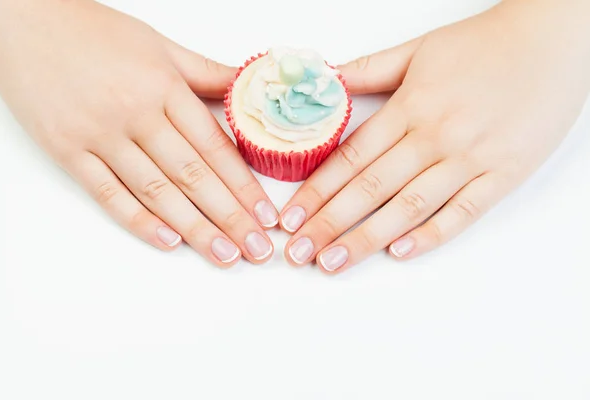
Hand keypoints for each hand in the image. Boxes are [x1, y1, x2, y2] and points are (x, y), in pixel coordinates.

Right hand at [0, 0, 276, 266]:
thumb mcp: (159, 44)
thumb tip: (247, 86)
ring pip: (156, 191)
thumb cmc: (94, 31)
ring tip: (225, 255)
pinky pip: (107, 194)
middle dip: (230, 217)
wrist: (23, 19)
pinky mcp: (67, 150)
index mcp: (164, 87)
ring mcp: (99, 135)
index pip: (214, 147)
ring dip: (195, 229)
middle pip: (193, 176)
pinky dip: (138, 220)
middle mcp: (135, 113)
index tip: (266, 214)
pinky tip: (169, 242)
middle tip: (257, 249)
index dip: (244, 185)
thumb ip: (205, 72)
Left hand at [281, 0, 589, 272]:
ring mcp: (470, 158)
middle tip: (298, 252)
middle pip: (371, 188)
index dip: (317, 190)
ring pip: (409, 207)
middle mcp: (435, 136)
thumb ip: (370, 69)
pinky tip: (400, 252)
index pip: (352, 157)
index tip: (291, 217)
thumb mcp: (420, 49)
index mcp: (410, 107)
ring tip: (333, 262)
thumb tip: (326, 81)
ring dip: (367, 238)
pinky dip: (431, 234)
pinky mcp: (503, 175)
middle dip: (329, 223)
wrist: (554, 41)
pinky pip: (463, 212)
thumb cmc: (485, 45)